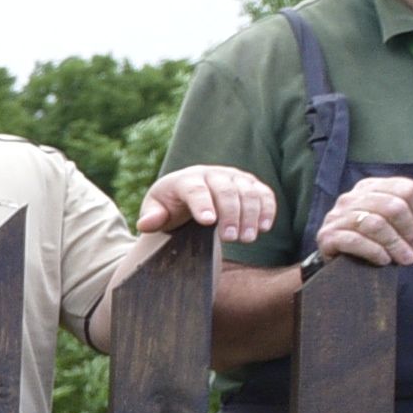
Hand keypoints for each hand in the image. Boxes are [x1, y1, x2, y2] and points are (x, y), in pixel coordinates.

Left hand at [136, 164, 277, 245]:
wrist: (189, 192)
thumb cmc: (170, 205)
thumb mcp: (155, 210)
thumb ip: (152, 217)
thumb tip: (145, 225)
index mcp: (187, 179)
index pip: (196, 190)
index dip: (202, 204)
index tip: (208, 222)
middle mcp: (213, 174)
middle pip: (225, 191)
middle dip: (230, 214)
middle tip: (231, 238)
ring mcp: (235, 178)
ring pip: (248, 192)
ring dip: (251, 215)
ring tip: (248, 238)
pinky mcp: (251, 185)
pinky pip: (264, 194)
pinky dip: (267, 209)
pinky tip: (265, 227)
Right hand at [313, 162, 412, 271]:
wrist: (355, 271)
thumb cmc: (390, 241)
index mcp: (373, 186)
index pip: (406, 189)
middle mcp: (351, 196)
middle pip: (392, 206)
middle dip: (409, 231)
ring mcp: (336, 216)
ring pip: (374, 224)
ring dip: (395, 245)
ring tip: (404, 259)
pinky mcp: (327, 236)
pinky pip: (354, 240)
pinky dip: (375, 252)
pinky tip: (383, 261)